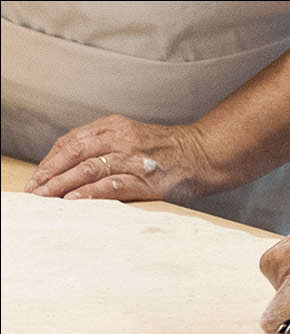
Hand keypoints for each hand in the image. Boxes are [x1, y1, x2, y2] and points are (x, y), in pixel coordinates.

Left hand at [24, 114, 214, 203]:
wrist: (206, 154)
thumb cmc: (171, 151)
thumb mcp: (135, 136)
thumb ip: (108, 144)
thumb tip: (76, 166)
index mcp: (115, 126)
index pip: (71, 140)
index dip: (50, 160)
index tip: (39, 177)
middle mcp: (121, 138)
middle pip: (74, 154)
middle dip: (49, 174)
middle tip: (34, 191)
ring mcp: (134, 159)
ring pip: (87, 169)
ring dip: (62, 185)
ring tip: (45, 198)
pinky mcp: (146, 179)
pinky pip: (111, 185)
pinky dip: (90, 193)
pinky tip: (75, 201)